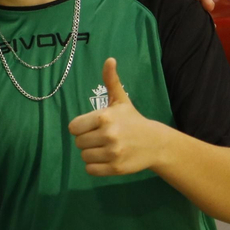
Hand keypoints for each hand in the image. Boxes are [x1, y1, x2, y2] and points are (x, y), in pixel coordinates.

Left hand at [68, 58, 169, 176]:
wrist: (155, 143)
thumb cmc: (132, 120)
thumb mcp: (120, 100)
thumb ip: (111, 80)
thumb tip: (109, 59)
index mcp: (104, 117)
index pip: (74, 127)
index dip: (81, 127)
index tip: (93, 127)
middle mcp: (108, 135)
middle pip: (78, 143)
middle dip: (87, 140)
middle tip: (101, 137)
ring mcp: (112, 153)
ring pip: (84, 157)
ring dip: (91, 154)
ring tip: (105, 148)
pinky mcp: (116, 168)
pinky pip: (91, 170)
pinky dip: (96, 166)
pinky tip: (107, 158)